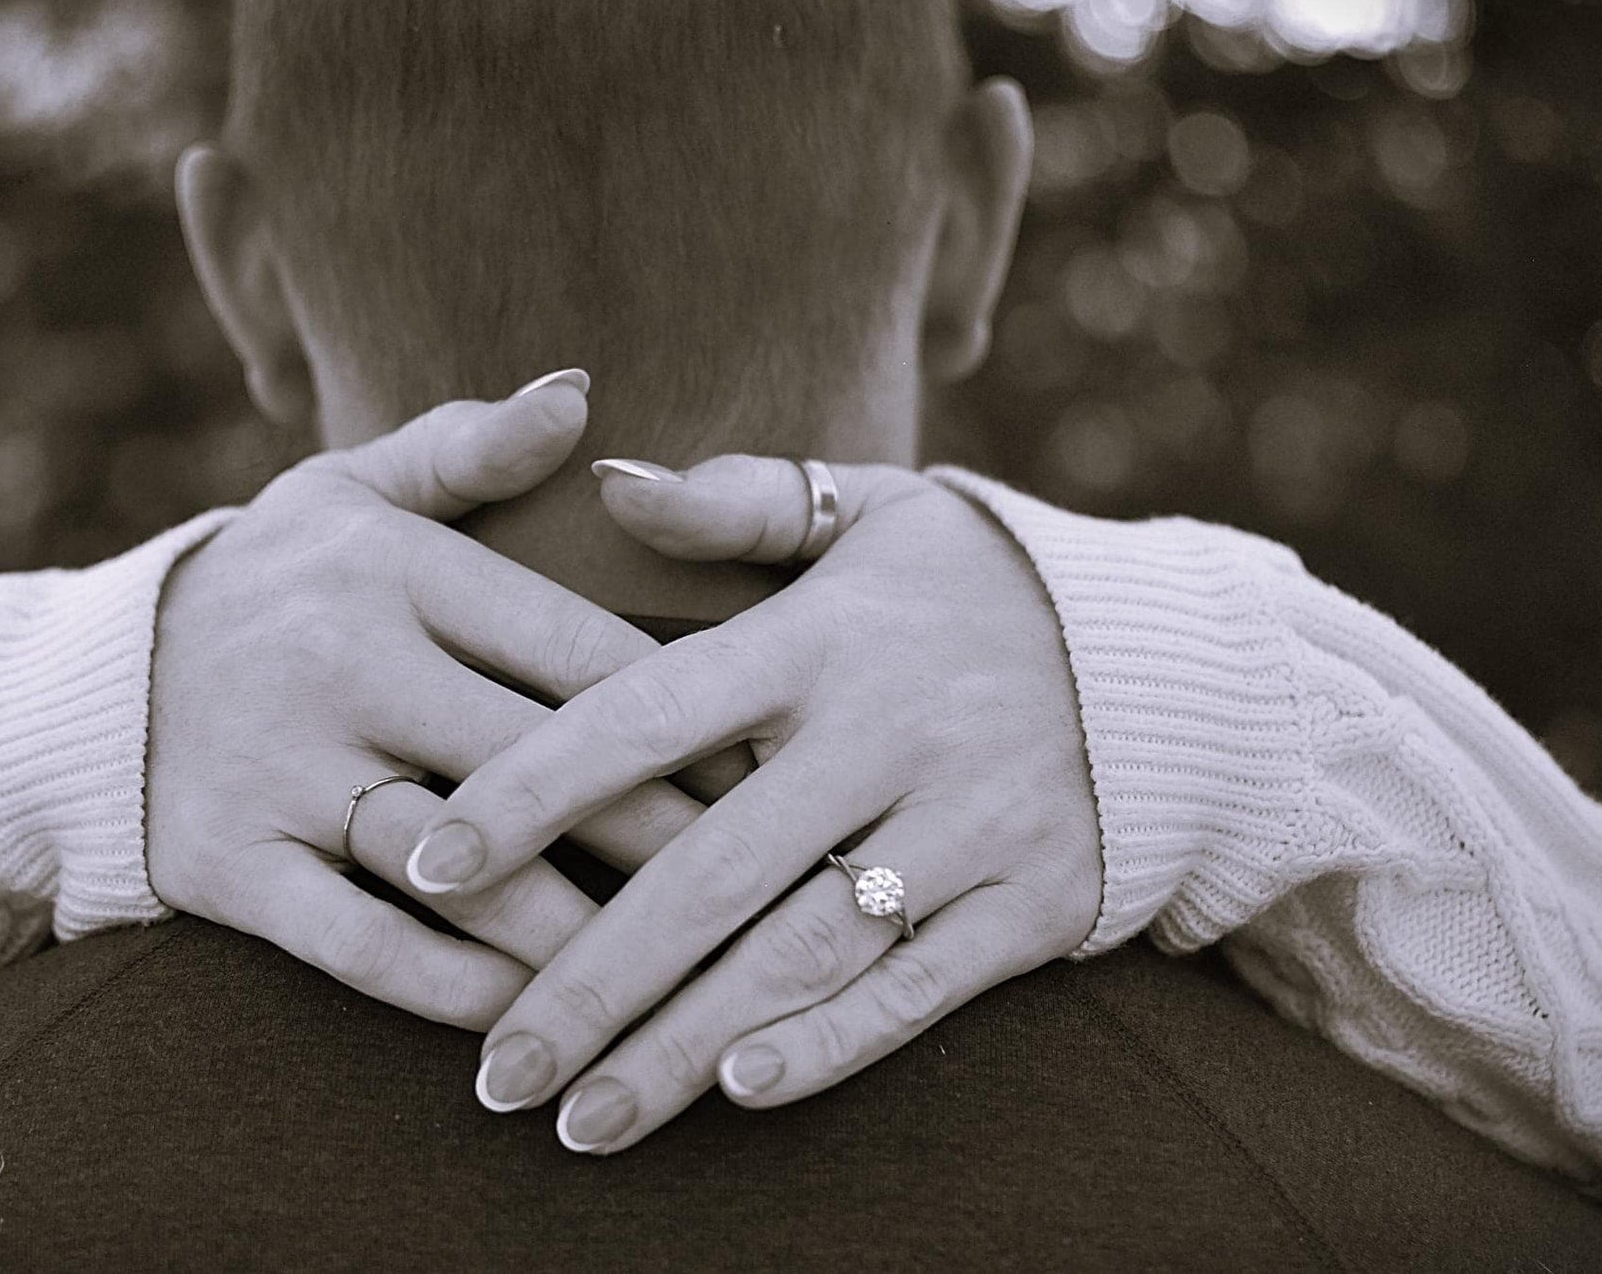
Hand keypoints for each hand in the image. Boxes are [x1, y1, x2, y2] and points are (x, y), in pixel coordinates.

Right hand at [145, 373, 716, 1029]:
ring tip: (673, 971)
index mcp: (392, 569)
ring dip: (574, 927)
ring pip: (460, 864)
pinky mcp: (231, 864)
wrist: (91, 681)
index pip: (571, 647)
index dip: (686, 713)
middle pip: (538, 760)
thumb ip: (470, 446)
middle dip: (660, 828)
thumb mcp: (351, 491)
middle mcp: (341, 664)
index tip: (772, 765)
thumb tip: (580, 392)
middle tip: (760, 882)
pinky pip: (357, 943)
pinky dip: (448, 986)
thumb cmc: (271, 581)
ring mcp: (282, 771)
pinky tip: (529, 1015)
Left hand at [415, 454, 1102, 1147]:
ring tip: (580, 1124)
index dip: (529, 789)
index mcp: (822, 638)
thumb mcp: (871, 511)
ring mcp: (967, 826)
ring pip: (800, 953)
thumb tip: (603, 478)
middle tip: (495, 1072)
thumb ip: (735, 503)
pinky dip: (827, 1046)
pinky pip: (915, 991)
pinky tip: (732, 1092)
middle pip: (710, 872)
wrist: (1176, 659)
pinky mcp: (1030, 903)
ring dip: (682, 1048)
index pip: (647, 715)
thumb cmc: (975, 582)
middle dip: (591, 981)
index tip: (425, 860)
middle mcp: (888, 735)